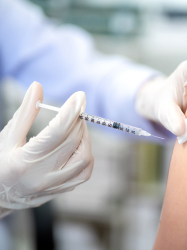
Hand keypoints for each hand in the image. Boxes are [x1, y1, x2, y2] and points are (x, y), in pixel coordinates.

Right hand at [0, 82, 92, 217]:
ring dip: (84, 137)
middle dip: (78, 120)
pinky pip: (84, 172)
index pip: (57, 132)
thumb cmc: (0, 163)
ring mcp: (54, 185)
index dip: (71, 111)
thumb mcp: (8, 136)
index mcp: (24, 161)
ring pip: (83, 158)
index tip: (80, 96)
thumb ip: (25, 112)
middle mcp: (43, 175)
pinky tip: (79, 145)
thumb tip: (38, 87)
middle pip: (72, 142)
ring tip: (76, 126)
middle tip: (76, 109)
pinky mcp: (62, 189)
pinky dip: (87, 154)